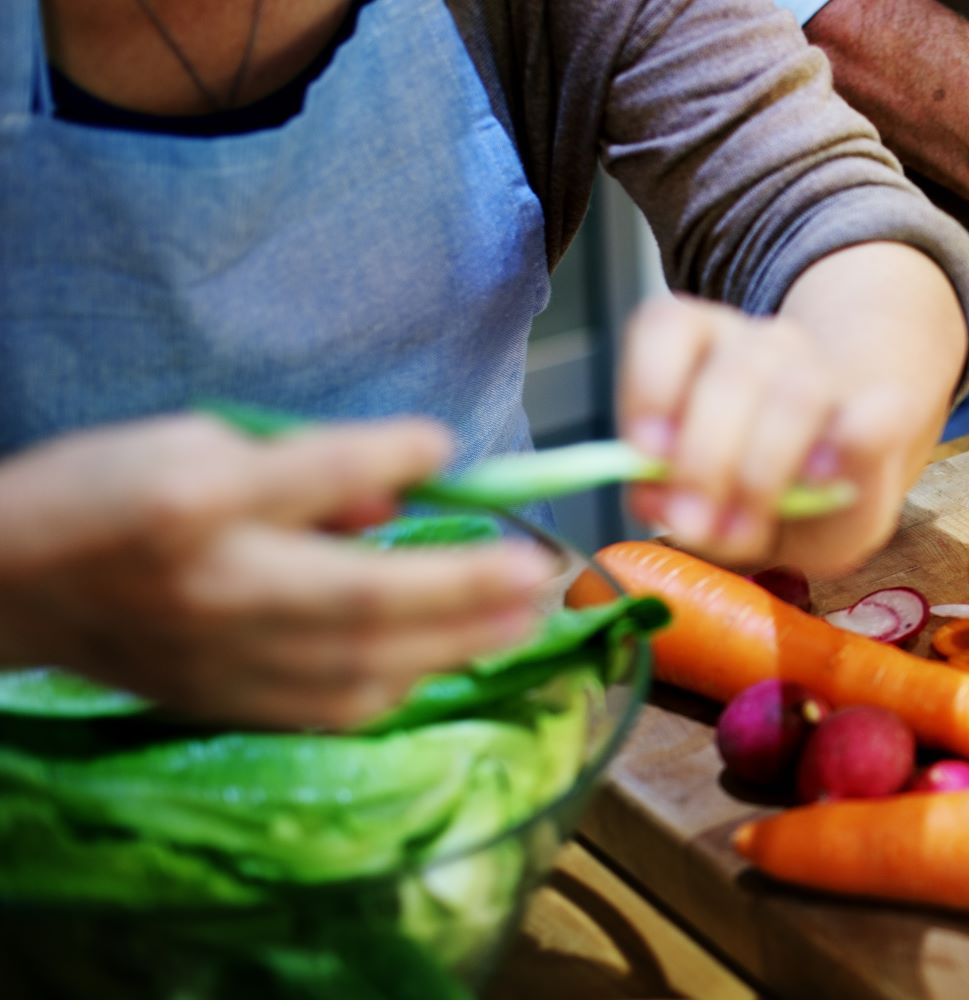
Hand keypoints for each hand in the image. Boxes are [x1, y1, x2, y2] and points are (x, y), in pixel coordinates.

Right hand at [0, 416, 555, 728]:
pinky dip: (402, 683)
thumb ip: (303, 465)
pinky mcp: (226, 705)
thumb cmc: (113, 493)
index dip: (386, 458)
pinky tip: (452, 659)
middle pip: (356, 595)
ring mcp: (220, 659)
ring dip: (453, 645)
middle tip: (538, 573)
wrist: (15, 585)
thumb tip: (403, 493)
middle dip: (460, 587)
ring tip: (524, 619)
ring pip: (357, 665)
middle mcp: (212, 587)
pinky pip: (332, 707)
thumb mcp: (192, 441)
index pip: (309, 475)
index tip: (449, 446)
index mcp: (192, 501)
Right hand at [620, 244, 964, 576]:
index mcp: (874, 414)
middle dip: (747, 471)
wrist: (772, 450)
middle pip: (795, 394)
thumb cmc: (809, 500)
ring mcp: (751, 336)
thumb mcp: (840, 530)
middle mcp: (813, 364)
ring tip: (673, 508)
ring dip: (698, 451)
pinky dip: (647, 389)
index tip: (814, 489)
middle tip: (704, 530)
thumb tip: (825, 452)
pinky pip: (663, 329)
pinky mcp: (686, 324)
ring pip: (734, 370)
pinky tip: (643, 445)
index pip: (880, 419)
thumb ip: (840, 504)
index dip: (855, 445)